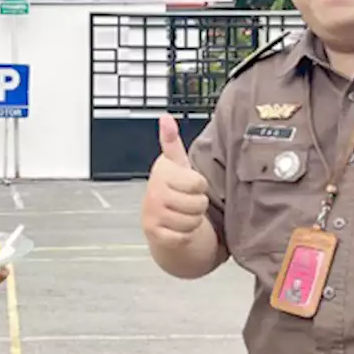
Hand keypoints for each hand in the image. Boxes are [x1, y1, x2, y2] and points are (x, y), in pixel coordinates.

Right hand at [141, 114, 208, 247]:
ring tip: (183, 214)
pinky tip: (178, 227)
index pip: (198, 183)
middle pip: (198, 204)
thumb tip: (165, 117)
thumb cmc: (173, 189)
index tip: (191, 185)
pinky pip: (183, 236)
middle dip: (199, 205)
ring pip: (192, 221)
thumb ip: (172, 142)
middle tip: (188, 201)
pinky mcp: (155, 233)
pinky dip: (185, 235)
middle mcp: (154, 192)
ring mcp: (153, 213)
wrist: (160, 220)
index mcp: (162, 174)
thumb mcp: (176, 165)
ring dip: (193, 220)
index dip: (200, 186)